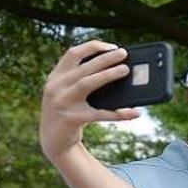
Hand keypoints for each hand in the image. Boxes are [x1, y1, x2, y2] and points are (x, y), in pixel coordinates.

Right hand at [40, 41, 139, 160]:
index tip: (112, 47)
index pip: (73, 53)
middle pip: (83, 67)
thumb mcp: (68, 92)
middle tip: (124, 54)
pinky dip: (119, 113)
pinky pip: (100, 113)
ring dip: (108, 75)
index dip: (93, 47)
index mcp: (56, 76)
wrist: (53, 140)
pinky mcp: (72, 119)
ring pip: (87, 83)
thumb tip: (117, 70)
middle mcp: (55, 86)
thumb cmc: (68, 111)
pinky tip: (134, 112)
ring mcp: (62, 102)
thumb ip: (82, 80)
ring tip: (126, 70)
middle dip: (105, 58)